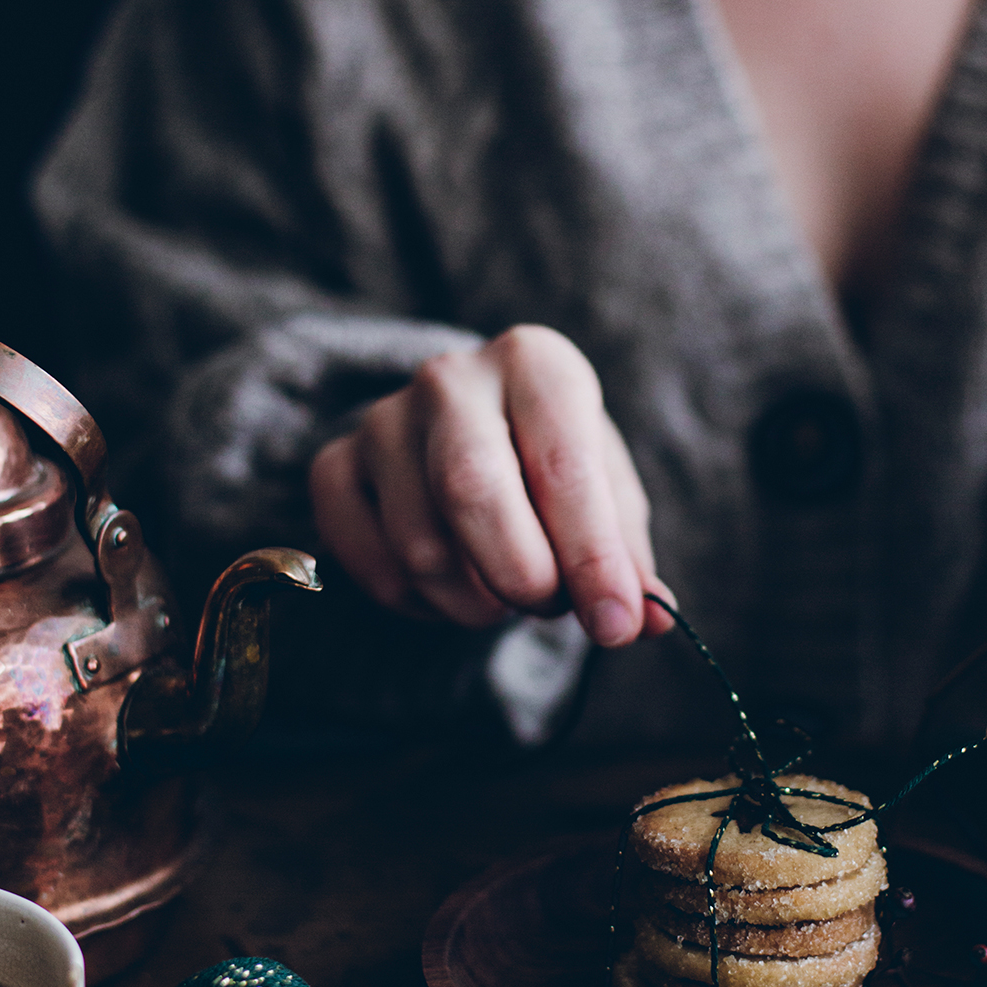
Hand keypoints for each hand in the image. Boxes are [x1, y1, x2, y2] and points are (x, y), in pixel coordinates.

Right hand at [308, 324, 674, 644]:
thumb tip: (651, 619)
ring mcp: (382, 420)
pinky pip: (374, 567)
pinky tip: (452, 588)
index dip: (592, 557)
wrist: (470, 432)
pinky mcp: (335, 468)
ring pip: (422, 548)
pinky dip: (422, 605)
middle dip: (523, 578)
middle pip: (473, 495)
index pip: (562, 466)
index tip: (616, 625)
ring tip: (505, 594)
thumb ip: (628, 557)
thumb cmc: (552, 465)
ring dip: (477, 603)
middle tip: (550, 607)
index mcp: (534, 362)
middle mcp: (450, 378)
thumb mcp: (607, 495)